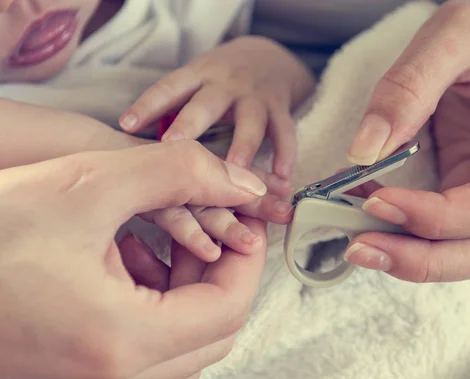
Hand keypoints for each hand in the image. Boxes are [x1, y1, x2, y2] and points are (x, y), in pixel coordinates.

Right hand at [0, 141, 267, 378]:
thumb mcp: (84, 184)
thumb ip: (179, 172)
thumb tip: (244, 184)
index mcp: (120, 342)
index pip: (229, 308)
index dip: (247, 258)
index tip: (243, 220)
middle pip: (210, 333)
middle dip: (220, 274)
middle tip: (210, 226)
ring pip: (178, 347)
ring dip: (184, 293)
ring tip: (155, 242)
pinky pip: (139, 357)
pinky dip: (150, 311)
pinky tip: (121, 267)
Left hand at [119, 36, 315, 179]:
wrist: (269, 55)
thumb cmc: (221, 80)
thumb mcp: (195, 81)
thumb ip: (171, 107)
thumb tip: (131, 142)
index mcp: (199, 76)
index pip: (169, 87)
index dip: (148, 105)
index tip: (126, 125)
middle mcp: (226, 84)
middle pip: (206, 104)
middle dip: (190, 125)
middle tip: (173, 147)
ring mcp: (255, 96)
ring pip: (250, 122)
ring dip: (243, 146)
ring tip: (235, 170)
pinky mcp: (280, 108)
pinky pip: (285, 132)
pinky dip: (286, 154)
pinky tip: (282, 176)